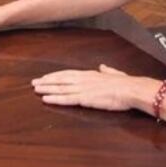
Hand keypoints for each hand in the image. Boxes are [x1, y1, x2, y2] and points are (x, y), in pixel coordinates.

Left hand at [32, 64, 151, 111]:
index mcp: (90, 74)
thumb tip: (103, 66)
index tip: (46, 77)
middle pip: (60, 80)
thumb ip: (107, 71)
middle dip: (46, 81)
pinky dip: (54, 98)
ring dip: (46, 89)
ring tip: (35, 89)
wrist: (131, 89)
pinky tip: (45, 99)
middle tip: (34, 82)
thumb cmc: (126, 83)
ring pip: (60, 88)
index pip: (68, 73)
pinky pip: (66, 99)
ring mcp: (82, 89)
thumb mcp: (114, 74)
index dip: (56, 75)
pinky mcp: (84, 99)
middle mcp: (83, 80)